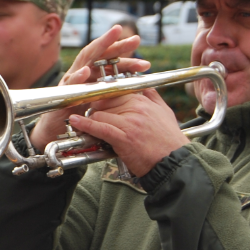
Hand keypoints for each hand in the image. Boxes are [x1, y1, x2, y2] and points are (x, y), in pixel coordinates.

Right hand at [30, 25, 149, 150]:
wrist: (56, 129)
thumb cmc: (79, 112)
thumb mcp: (100, 99)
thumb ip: (113, 88)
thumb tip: (135, 80)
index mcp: (91, 72)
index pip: (106, 56)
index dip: (121, 48)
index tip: (137, 41)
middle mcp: (80, 72)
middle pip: (99, 53)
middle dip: (116, 44)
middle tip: (135, 39)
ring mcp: (70, 81)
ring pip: (84, 61)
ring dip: (98, 50)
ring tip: (111, 41)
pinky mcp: (62, 94)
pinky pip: (69, 84)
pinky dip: (77, 77)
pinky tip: (85, 71)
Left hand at [67, 89, 187, 176]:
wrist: (174, 162)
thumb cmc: (169, 141)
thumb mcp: (165, 113)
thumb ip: (153, 97)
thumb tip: (145, 87)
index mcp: (144, 101)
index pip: (116, 92)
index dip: (104, 98)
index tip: (97, 102)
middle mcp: (136, 108)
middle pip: (105, 102)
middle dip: (95, 108)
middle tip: (88, 113)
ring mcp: (130, 122)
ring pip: (100, 114)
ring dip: (90, 119)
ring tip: (81, 123)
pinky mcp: (124, 138)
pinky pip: (100, 127)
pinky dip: (85, 124)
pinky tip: (75, 121)